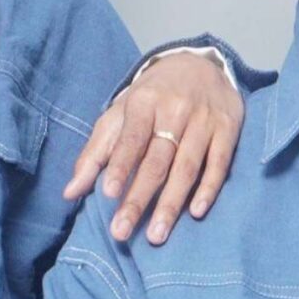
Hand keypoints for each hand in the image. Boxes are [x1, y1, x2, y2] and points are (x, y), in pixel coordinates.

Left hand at [65, 51, 243, 244]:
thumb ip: (95, 153)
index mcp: (144, 102)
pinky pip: (219, 163)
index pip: (131, 138)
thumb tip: (70, 192)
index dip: (120, 166)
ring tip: (156, 234)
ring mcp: (204, 120)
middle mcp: (176, 109)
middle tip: (122, 231)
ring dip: (171, 203)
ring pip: (187, 167)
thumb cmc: (153, 97)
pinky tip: (196, 212)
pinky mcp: (228, 129)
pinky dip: (208, 189)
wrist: (201, 64)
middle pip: (157, 160)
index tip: (108, 194)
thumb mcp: (120, 114)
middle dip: (139, 198)